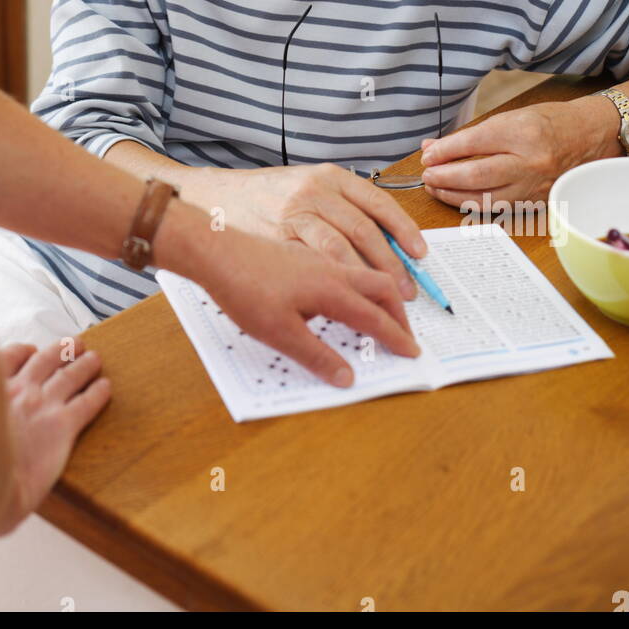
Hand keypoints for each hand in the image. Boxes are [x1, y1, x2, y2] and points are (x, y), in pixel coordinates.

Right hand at [0, 339, 109, 527]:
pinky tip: (105, 387)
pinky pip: (87, 404)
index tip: (32, 351)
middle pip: (45, 360)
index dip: (25, 352)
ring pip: (71, 376)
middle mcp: (17, 391)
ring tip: (94, 357)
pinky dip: (98, 393)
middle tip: (72, 344)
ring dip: (84, 365)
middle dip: (60, 351)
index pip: (11, 357)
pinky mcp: (62, 426)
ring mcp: (42, 406)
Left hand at [194, 227, 421, 386]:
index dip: (396, 337)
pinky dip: (360, 284)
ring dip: (382, 293)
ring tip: (383, 312)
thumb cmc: (245, 290)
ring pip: (364, 273)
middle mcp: (331, 270)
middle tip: (404, 334)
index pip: (376, 317)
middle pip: (381, 287)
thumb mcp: (280, 334)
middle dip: (398, 311)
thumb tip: (348, 378)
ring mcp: (318, 259)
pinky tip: (345, 295)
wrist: (215, 251)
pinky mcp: (303, 256)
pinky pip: (346, 267)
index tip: (412, 352)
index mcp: (332, 290)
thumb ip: (317, 356)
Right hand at [205, 162, 426, 299]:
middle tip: (407, 290)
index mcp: (330, 177)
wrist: (216, 198)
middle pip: (364, 229)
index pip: (378, 202)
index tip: (421, 254)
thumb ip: (342, 209)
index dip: (404, 230)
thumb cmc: (267, 197)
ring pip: (341, 248)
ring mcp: (294, 213)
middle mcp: (315, 191)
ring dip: (366, 278)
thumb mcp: (308, 187)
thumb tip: (387, 244)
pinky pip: (312, 263)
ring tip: (383, 303)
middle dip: (391, 264)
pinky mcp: (277, 236)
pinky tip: (347, 300)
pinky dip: (334, 283)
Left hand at [420, 100, 614, 210]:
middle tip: (427, 175)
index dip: (444, 152)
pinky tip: (457, 198)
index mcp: (521, 132)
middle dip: (444, 176)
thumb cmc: (548, 122)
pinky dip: (473, 204)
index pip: (473, 144)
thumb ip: (470, 135)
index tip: (427, 155)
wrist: (589, 136)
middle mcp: (529, 161)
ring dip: (454, 195)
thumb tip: (432, 148)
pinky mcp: (536, 202)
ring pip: (485, 198)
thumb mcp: (509, 117)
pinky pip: (498, 208)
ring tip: (435, 187)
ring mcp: (534, 184)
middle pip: (476, 174)